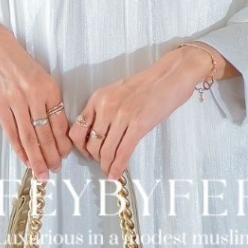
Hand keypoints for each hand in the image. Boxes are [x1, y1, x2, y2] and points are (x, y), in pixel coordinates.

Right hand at [0, 22, 72, 180]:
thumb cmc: (18, 62)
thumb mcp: (40, 76)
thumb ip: (48, 100)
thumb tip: (56, 129)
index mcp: (48, 87)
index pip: (59, 121)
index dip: (63, 142)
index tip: (66, 154)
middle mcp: (33, 94)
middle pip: (45, 133)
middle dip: (52, 155)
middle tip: (56, 169)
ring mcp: (15, 101)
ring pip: (29, 137)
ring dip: (37, 158)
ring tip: (43, 172)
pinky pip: (12, 133)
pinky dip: (19, 149)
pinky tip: (25, 159)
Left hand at [69, 45, 215, 180]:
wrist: (171, 74)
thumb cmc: (147, 83)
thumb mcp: (117, 92)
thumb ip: (104, 109)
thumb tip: (97, 133)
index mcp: (98, 97)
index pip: (76, 129)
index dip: (79, 147)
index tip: (86, 153)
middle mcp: (106, 106)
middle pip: (90, 144)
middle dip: (94, 158)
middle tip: (101, 162)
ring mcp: (122, 116)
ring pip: (105, 151)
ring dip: (106, 165)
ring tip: (109, 169)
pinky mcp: (139, 125)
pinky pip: (123, 152)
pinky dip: (118, 167)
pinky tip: (117, 173)